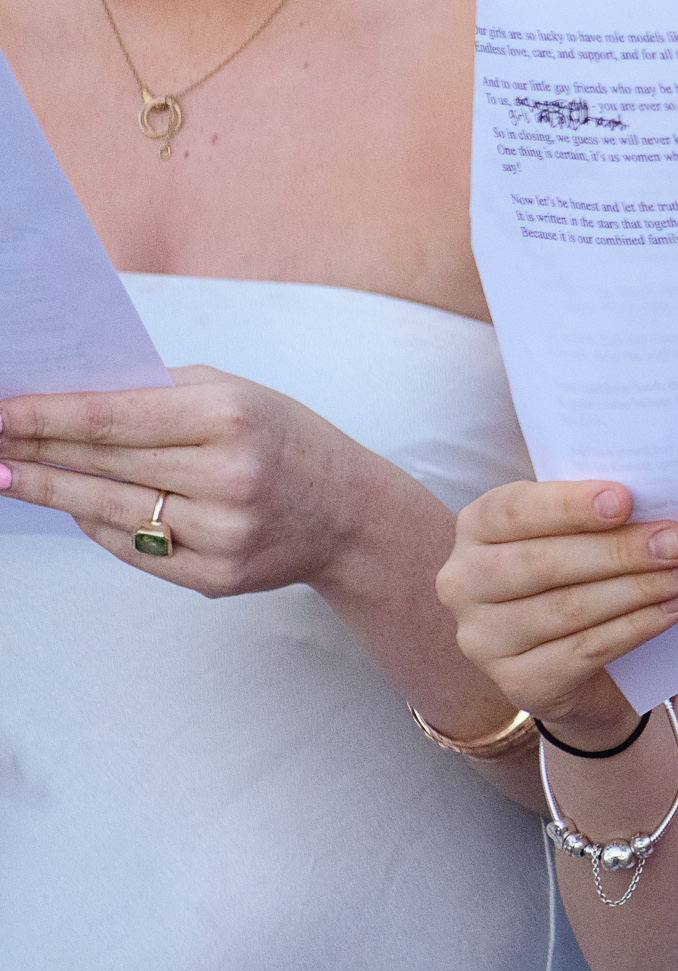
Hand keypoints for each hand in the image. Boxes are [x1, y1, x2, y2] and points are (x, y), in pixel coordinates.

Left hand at [0, 366, 429, 601]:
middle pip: (100, 465)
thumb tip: (65, 404)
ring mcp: (221, 533)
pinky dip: (98, 526)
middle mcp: (227, 477)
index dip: (43, 417)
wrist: (350, 512)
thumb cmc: (285, 440)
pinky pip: (132, 550)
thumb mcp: (235, 394)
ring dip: (48, 492)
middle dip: (33, 450)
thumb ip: (156, 396)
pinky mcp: (215, 576)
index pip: (110, 418)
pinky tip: (74, 508)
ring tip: (7, 475)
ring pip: (105, 512)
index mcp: (231, 418)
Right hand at [439, 479, 677, 737]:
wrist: (583, 665)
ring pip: (568, 608)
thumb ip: (604, 515)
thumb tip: (661, 508)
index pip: (512, 509)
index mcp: (477, 527)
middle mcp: (464, 582)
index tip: (625, 500)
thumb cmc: (583, 574)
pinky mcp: (517, 683)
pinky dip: (638, 627)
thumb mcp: (584, 534)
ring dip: (640, 589)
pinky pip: (585, 651)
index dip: (568, 505)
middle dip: (619, 551)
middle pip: (543, 563)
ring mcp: (484, 639)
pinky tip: (676, 607)